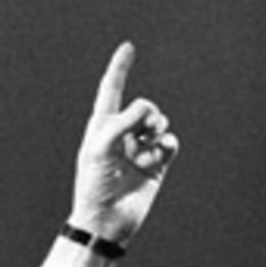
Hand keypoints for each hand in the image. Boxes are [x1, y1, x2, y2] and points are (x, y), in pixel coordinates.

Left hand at [69, 42, 179, 245]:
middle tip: (144, 129)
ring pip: (160, 123)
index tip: (128, 47)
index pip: (112, 89)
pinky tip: (159, 156)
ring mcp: (140, 149)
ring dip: (157, 130)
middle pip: (144, 106)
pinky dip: (168, 146)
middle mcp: (122, 134)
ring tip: (148, 146)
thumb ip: (124, 120)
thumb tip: (148, 111)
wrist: (106, 219)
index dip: (120, 68)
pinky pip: (170, 144)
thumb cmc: (95, 183)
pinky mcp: (156, 165)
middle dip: (147, 112)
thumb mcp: (101, 146)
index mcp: (102, 126)